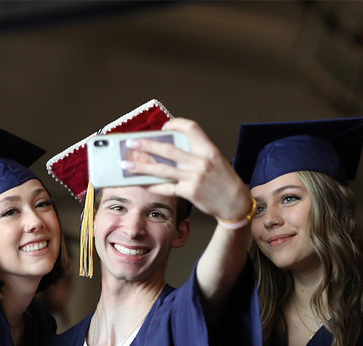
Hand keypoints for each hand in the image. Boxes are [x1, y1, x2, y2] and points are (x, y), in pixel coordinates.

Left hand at [121, 118, 251, 222]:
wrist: (236, 203)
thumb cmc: (225, 182)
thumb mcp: (216, 161)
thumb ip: (197, 154)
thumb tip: (170, 150)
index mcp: (209, 150)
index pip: (191, 128)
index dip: (176, 124)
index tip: (165, 128)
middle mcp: (201, 162)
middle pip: (168, 149)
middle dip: (146, 145)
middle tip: (131, 143)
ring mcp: (194, 178)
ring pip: (162, 170)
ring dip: (142, 167)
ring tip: (127, 165)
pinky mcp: (189, 192)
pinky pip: (166, 187)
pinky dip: (153, 186)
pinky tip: (143, 183)